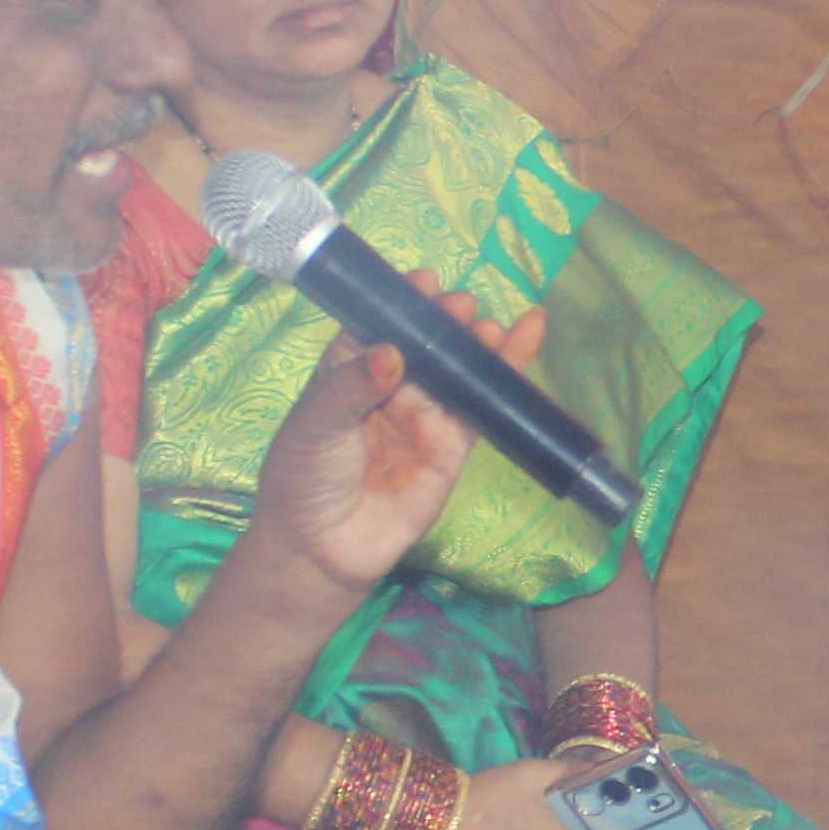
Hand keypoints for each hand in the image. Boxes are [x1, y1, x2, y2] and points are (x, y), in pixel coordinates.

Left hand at [245, 284, 535, 599]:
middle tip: (459, 307)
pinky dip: (506, 373)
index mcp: (351, 366)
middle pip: (427, 340)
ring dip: (477, 341)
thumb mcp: (314, 425)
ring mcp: (426, 413)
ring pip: (459, 367)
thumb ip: (350, 388)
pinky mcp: (454, 445)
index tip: (422, 282)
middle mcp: (392, 383)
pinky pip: (483, 405)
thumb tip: (392, 353)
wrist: (322, 547)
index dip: (403, 300)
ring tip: (487, 325)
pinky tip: (525, 336)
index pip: (381, 322)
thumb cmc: (304, 476)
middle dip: (445, 319)